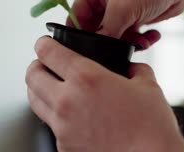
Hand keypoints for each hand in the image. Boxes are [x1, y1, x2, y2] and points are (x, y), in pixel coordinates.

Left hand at [26, 36, 183, 151]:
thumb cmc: (151, 128)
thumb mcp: (147, 86)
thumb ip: (134, 70)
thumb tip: (131, 69)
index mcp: (86, 78)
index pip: (48, 52)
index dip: (43, 44)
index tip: (44, 43)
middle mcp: (67, 101)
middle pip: (32, 75)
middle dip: (36, 65)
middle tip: (44, 64)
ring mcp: (62, 127)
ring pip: (34, 101)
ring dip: (38, 89)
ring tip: (49, 86)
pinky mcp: (63, 147)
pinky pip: (50, 125)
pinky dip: (55, 116)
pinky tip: (69, 115)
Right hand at [67, 0, 183, 47]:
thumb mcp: (121, 10)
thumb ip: (105, 33)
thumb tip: (96, 52)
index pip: (75, 19)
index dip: (82, 37)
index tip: (92, 53)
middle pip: (95, 30)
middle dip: (110, 41)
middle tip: (124, 47)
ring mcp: (118, 6)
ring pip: (113, 35)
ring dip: (128, 42)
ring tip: (142, 42)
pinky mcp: (132, 15)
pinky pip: (128, 34)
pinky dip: (139, 39)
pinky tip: (151, 36)